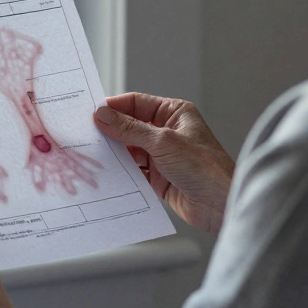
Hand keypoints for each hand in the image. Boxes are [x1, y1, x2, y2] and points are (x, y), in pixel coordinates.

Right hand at [94, 93, 234, 234]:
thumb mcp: (164, 142)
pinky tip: (106, 171)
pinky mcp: (158, 177)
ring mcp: (162, 155)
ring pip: (129, 149)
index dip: (114, 107)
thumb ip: (130, 129)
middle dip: (110, 130)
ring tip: (92, 153)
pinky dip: (120, 171)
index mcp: (175, 113)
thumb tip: (103, 115)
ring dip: (114, 152)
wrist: (221, 204)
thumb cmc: (205, 167)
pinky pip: (133, 170)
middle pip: (130, 126)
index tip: (92, 113)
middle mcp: (167, 132)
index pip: (137, 103)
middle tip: (86, 133)